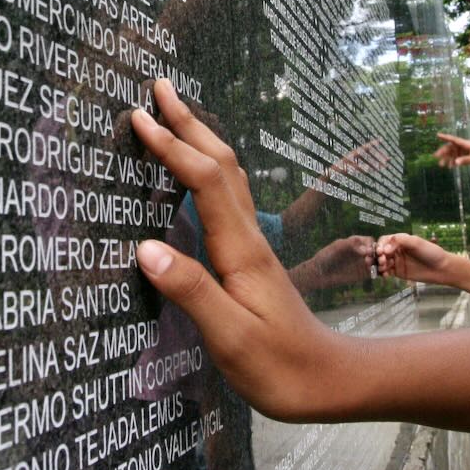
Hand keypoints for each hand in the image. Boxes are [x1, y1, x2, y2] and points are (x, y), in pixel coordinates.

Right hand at [131, 79, 351, 421]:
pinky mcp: (253, 257)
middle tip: (160, 87)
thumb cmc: (281, 368)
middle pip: (219, 164)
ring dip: (201, 138)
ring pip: (228, 174)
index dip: (171, 146)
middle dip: (188, 122)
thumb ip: (192, 292)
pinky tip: (201, 170)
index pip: (203, 182)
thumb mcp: (232, 338)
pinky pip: (229, 195)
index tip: (139, 117)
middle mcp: (249, 237)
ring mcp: (254, 244)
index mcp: (240, 250)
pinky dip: (209, 167)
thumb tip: (146, 249)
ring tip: (176, 113)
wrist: (330, 382)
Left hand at [290, 236, 376, 291]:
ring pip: (379, 262)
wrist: (320, 273)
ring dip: (383, 264)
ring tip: (380, 268)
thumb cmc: (327, 256)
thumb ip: (351, 245)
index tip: (373, 251)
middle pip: (377, 251)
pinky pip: (376, 272)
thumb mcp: (337, 246)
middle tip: (380, 261)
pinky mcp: (365, 274)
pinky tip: (383, 275)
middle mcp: (362, 251)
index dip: (374, 245)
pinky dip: (382, 273)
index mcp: (356, 242)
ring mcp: (364, 263)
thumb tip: (367, 249)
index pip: (370, 241)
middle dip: (381, 255)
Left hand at [326, 139, 388, 180]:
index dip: (372, 144)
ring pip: (369, 162)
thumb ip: (357, 168)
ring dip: (378, 162)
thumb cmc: (336, 172)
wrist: (330, 177)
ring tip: (387, 164)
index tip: (380, 140)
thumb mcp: (346, 169)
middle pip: (369, 155)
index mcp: (352, 155)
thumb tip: (368, 168)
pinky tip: (379, 169)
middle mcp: (354, 158)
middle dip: (379, 156)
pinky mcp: (355, 169)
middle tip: (389, 159)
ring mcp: (355, 163)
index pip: (364, 148)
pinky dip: (373, 167)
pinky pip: (367, 167)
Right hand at [376, 233, 456, 285]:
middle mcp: (396, 250)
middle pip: (380, 252)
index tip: (381, 252)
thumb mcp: (416, 242)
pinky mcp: (398, 272)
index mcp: (400, 241)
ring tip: (382, 268)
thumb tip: (385, 248)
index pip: (384, 240)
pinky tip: (385, 275)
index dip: (380, 245)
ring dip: (379, 264)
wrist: (442, 268)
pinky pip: (386, 272)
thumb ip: (400, 241)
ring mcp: (397, 261)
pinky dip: (383, 273)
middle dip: (378, 256)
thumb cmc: (431, 252)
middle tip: (382, 261)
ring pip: (382, 262)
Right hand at [433, 133, 469, 170]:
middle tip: (436, 157)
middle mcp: (465, 147)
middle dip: (443, 152)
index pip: (454, 140)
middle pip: (451, 148)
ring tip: (441, 165)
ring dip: (447, 159)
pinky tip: (451, 167)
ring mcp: (465, 152)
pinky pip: (457, 158)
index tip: (437, 135)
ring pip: (453, 154)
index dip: (445, 137)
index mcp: (467, 144)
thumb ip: (465, 160)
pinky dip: (453, 162)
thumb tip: (455, 162)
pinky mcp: (467, 157)